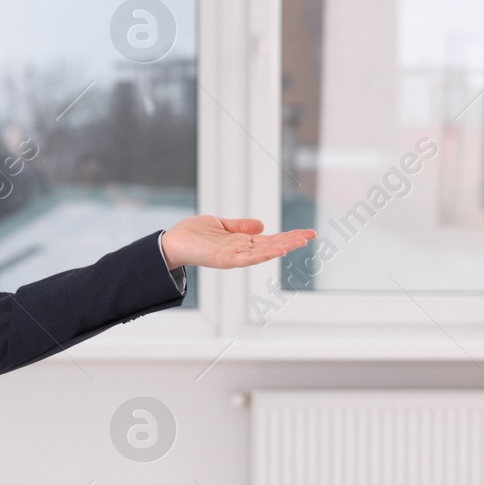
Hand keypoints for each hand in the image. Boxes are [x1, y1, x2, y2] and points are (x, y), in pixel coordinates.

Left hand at [161, 216, 315, 269]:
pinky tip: (276, 249)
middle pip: (272, 245)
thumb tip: (262, 225)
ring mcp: (234, 257)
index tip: (307, 232)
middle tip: (311, 235)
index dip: (288, 235)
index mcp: (242, 242)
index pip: (270, 239)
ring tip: (300, 241)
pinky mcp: (225, 260)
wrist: (171, 242)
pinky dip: (262, 254)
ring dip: (282, 247)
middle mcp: (241, 251)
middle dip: (291, 240)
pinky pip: (247, 258)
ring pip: (263, 252)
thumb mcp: (220, 224)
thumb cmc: (192, 234)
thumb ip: (240, 226)